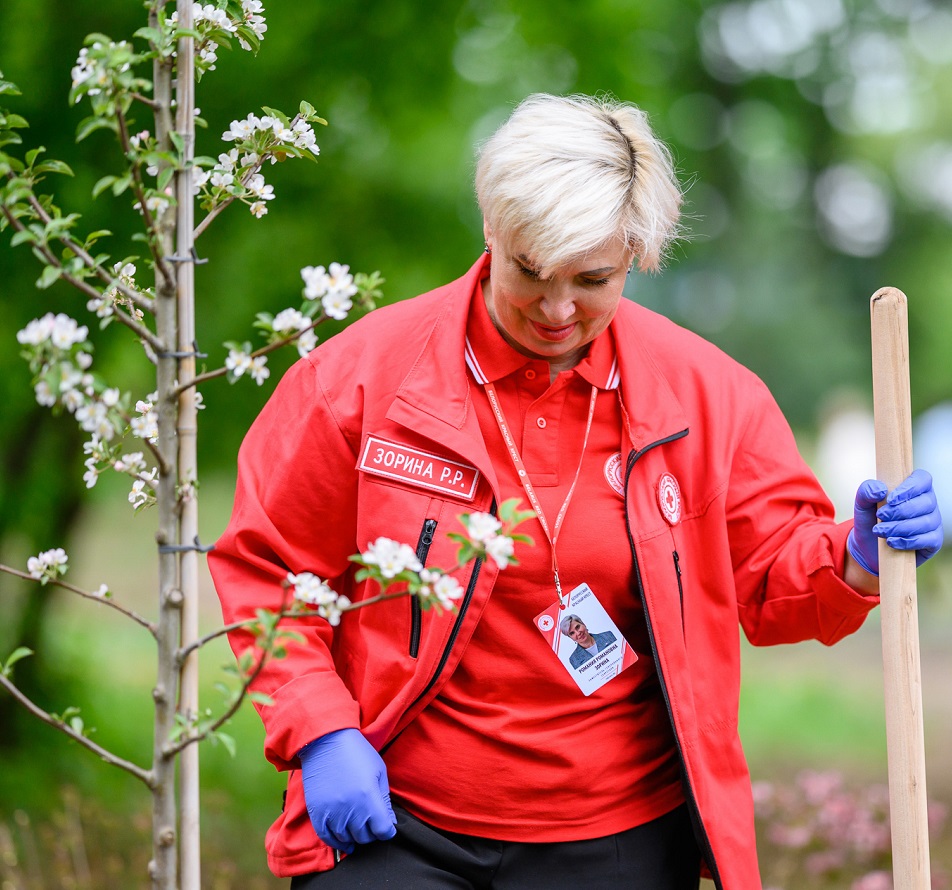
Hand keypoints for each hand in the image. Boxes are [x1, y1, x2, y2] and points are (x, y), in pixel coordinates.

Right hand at [298, 728, 396, 853]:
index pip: (383, 830)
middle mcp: (350, 808)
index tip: (386, 826)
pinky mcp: (317, 813)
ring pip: (347, 839)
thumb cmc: (357, 752)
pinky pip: (327, 838)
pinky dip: (336, 842)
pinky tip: (343, 839)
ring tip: (358, 829)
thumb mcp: (379, 771)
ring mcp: (332, 812)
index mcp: (369, 797)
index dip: (387, 830)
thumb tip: (390, 823)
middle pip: (365, 837)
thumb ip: (385, 799)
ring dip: (355, 837)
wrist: (326, 740)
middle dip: (371, 833)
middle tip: (371, 824)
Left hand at [847, 469, 942, 575]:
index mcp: (914, 488)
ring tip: (879, 531)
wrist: (868, 546)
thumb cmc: (870, 519)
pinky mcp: (934, 541)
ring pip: (926, 522)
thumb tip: (880, 489)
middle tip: (880, 516)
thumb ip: (866, 491)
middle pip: (926, 502)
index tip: (890, 500)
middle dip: (900, 511)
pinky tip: (891, 542)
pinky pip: (929, 540)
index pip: (923, 479)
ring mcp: (933, 522)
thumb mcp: (862, 504)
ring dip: (899, 527)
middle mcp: (928, 503)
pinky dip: (907, 541)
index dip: (910, 488)